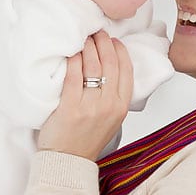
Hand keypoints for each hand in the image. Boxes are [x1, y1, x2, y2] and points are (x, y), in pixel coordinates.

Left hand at [37, 30, 132, 159]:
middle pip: (110, 64)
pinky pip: (73, 75)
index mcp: (122, 107)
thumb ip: (114, 96)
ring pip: (92, 66)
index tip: (113, 41)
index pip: (126, 70)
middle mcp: (109, 105)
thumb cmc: (86, 139)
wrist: (69, 161)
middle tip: (95, 33)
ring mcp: (90, 106)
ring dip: (88, 47)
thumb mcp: (112, 119)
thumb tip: (109, 67)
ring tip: (83, 39)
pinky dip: (73, 61)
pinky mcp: (70, 107)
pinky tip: (71, 53)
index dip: (120, 51)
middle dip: (103, 43)